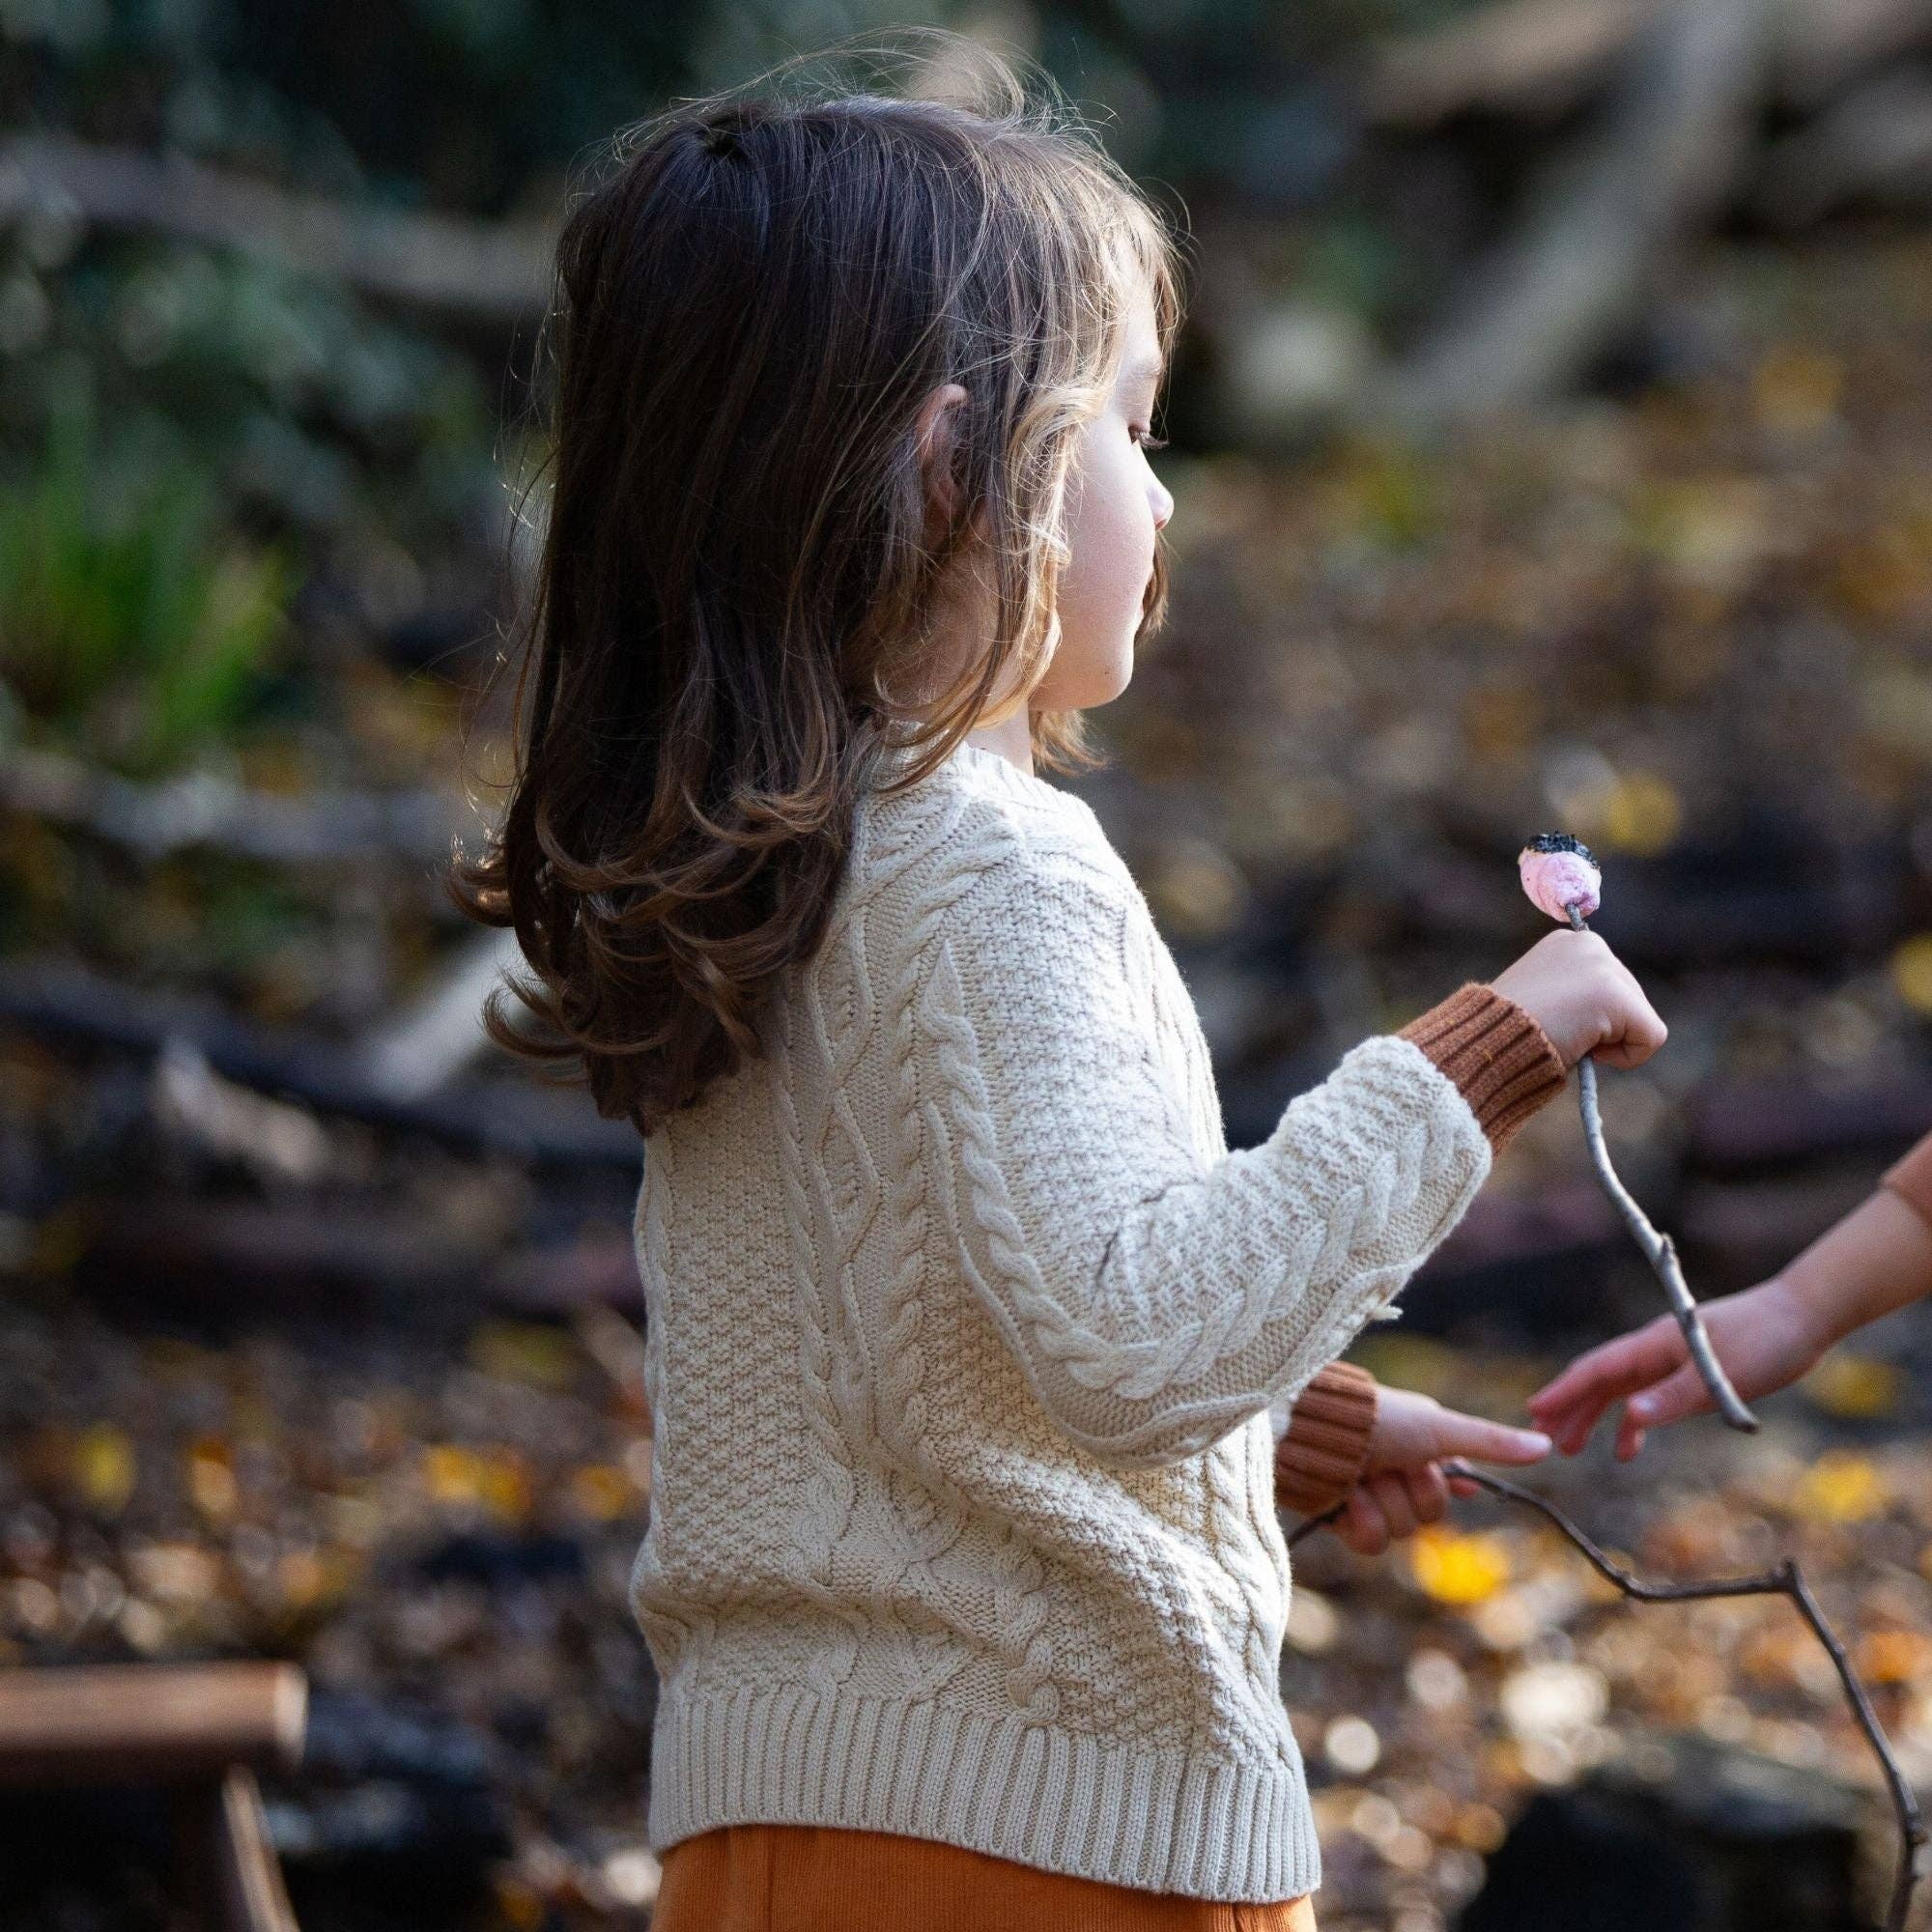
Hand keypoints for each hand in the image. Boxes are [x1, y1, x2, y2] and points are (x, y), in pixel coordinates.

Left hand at [1330, 1389, 1551, 1556]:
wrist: (1312, 1432)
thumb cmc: (1378, 1420)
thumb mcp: (1439, 1429)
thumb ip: (1489, 1441)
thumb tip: (1547, 1445)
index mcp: (1417, 1450)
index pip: (1450, 1489)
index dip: (1448, 1488)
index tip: (1443, 1476)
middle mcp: (1393, 1475)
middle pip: (1429, 1515)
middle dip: (1409, 1490)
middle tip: (1389, 1464)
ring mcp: (1367, 1499)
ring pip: (1400, 1532)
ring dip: (1382, 1503)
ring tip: (1360, 1476)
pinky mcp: (1339, 1520)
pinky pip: (1370, 1544)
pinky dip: (1360, 1520)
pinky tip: (1345, 1497)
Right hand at [1487, 928, 1667, 1071]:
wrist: (1488, 1042)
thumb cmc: (1506, 1031)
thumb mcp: (1541, 997)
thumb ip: (1573, 994)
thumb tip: (1601, 1020)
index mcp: (1568, 943)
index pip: (1609, 985)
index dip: (1589, 1015)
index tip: (1553, 1020)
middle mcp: (1590, 944)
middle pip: (1631, 999)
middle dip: (1603, 1027)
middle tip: (1560, 1032)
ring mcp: (1604, 967)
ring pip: (1641, 1019)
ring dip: (1610, 1041)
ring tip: (1569, 1037)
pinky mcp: (1616, 996)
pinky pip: (1651, 1037)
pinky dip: (1627, 1057)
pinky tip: (1587, 1049)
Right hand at [1527, 1275, 1830, 1458]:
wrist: (1801, 1318)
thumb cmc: (1764, 1339)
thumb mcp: (1719, 1375)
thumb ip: (1673, 1397)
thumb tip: (1630, 1419)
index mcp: (1654, 1345)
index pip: (1598, 1368)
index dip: (1564, 1390)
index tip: (1534, 1411)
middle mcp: (1654, 1352)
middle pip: (1600, 1381)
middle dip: (1568, 1408)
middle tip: (1539, 1438)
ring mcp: (1669, 1361)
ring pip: (1619, 1391)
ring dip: (1593, 1417)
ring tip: (1569, 1448)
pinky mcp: (1689, 1373)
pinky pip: (1648, 1399)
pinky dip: (1633, 1424)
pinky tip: (1627, 1449)